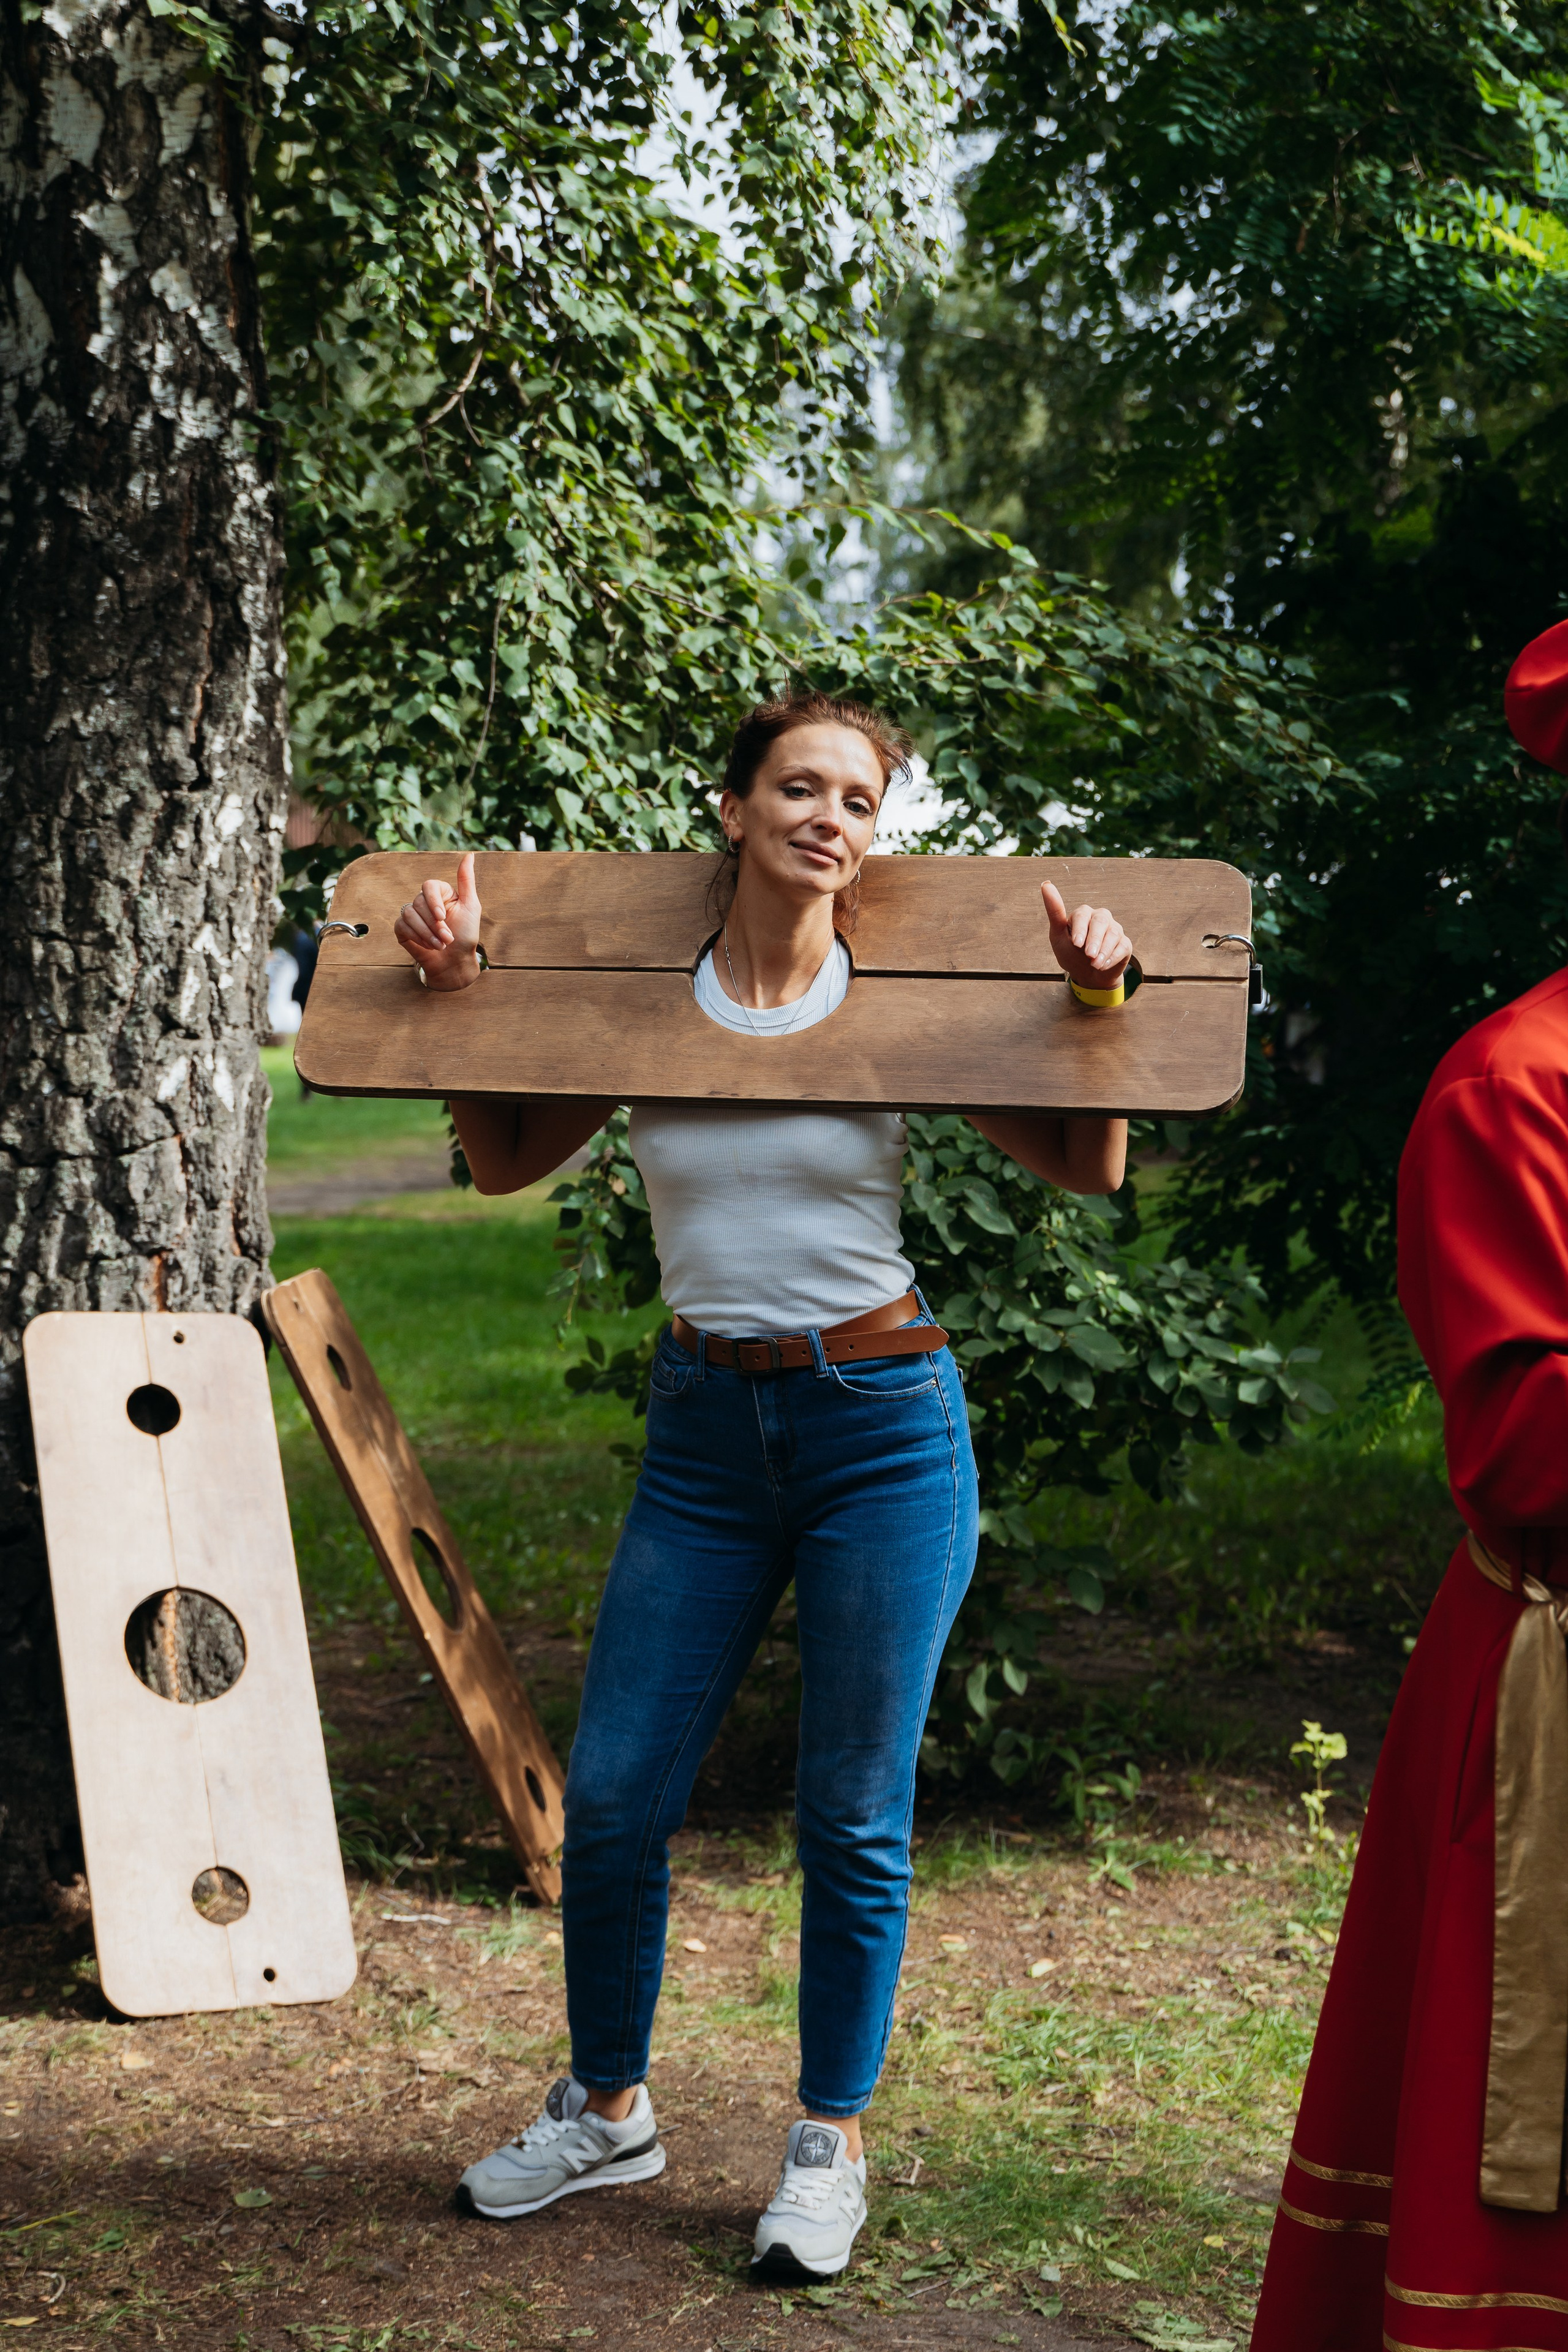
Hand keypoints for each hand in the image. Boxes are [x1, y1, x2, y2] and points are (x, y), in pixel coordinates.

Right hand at [393, 850, 483, 989]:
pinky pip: (402, 926)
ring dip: (427, 934)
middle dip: (435, 925)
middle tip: (447, 938)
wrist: (456, 962)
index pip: (429, 886)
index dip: (433, 902)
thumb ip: (466, 880)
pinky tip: (428, 947)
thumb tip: (470, 854)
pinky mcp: (403, 929)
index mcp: (440, 893)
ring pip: (410, 915)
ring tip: (440, 945)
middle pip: (419, 902)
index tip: (442, 917)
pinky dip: (416, 937)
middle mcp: (425, 901)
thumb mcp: (471, 906)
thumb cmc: (466, 935)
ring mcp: (412, 915)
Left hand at [1041, 881, 1131, 990]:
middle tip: (1088, 955)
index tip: (1076, 944)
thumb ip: (1054, 912)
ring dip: (1104, 951)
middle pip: (1101, 921)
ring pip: (1113, 933)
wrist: (1086, 976)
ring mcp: (1114, 930)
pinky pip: (1123, 946)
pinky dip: (1113, 957)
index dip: (1080, 929)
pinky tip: (1103, 965)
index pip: (1082, 915)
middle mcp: (1100, 918)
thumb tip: (1046, 884)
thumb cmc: (1070, 954)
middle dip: (1094, 939)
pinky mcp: (1124, 943)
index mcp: (1083, 914)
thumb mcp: (1057, 936)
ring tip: (1094, 964)